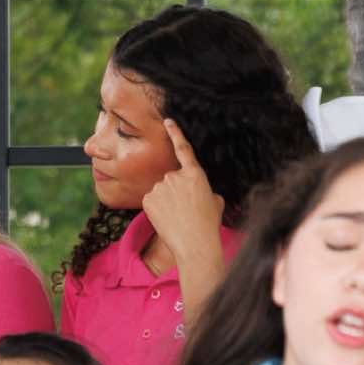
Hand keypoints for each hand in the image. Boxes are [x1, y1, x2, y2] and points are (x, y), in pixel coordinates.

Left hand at [140, 121, 224, 265]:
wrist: (194, 243)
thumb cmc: (208, 224)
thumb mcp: (215, 201)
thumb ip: (205, 189)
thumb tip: (200, 192)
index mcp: (195, 174)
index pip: (183, 149)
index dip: (175, 133)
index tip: (168, 121)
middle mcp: (175, 176)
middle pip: (171, 179)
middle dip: (175, 192)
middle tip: (185, 210)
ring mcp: (160, 186)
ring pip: (161, 191)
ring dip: (166, 201)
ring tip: (177, 217)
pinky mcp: (148, 198)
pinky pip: (151, 200)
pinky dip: (156, 208)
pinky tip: (166, 219)